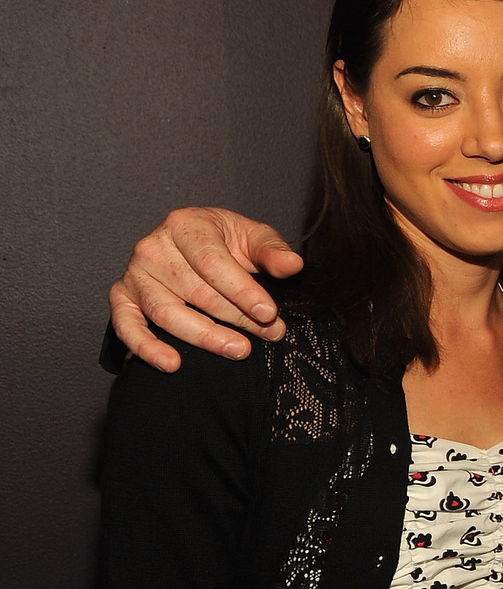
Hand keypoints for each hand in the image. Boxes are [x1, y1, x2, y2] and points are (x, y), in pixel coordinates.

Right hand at [110, 208, 301, 370]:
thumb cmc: (226, 242)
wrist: (193, 245)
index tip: (269, 313)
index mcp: (185, 224)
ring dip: (204, 336)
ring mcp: (135, 274)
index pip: (212, 262)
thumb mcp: (253, 238)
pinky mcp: (122, 297)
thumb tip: (293, 266)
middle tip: (270, 333)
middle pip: (195, 291)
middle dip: (237, 317)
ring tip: (239, 349)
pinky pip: (127, 325)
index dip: (242, 291)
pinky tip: (172, 363)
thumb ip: (272, 252)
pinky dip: (146, 347)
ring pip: (166, 313)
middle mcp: (152, 247)